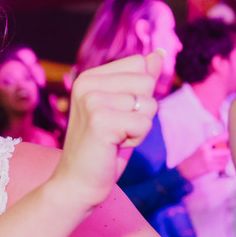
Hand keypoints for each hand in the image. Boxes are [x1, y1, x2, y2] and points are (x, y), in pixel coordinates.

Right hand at [50, 51, 160, 211]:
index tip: (117, 114)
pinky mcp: (100, 121)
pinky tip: (113, 146)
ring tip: (114, 138)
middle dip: (142, 111)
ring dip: (139, 127)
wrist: (77, 183)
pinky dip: (136, 139)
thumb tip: (159, 53)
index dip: (139, 93)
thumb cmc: (103, 148)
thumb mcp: (124, 109)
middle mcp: (87, 83)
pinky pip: (144, 124)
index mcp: (90, 76)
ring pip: (148, 105)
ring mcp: (92, 101)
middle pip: (146, 82)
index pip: (140, 65)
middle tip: (116, 129)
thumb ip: (140, 80)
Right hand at [176, 134, 230, 178]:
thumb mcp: (200, 149)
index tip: (229, 134)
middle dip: (228, 151)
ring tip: (223, 159)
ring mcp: (208, 161)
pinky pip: (222, 166)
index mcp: (204, 146)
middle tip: (228, 151)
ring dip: (226, 159)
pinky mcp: (209, 168)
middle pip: (225, 151)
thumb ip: (210, 146)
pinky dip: (223, 165)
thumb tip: (221, 143)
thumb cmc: (194, 158)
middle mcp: (207, 152)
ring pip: (225, 159)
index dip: (223, 136)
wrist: (186, 168)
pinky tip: (220, 164)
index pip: (216, 139)